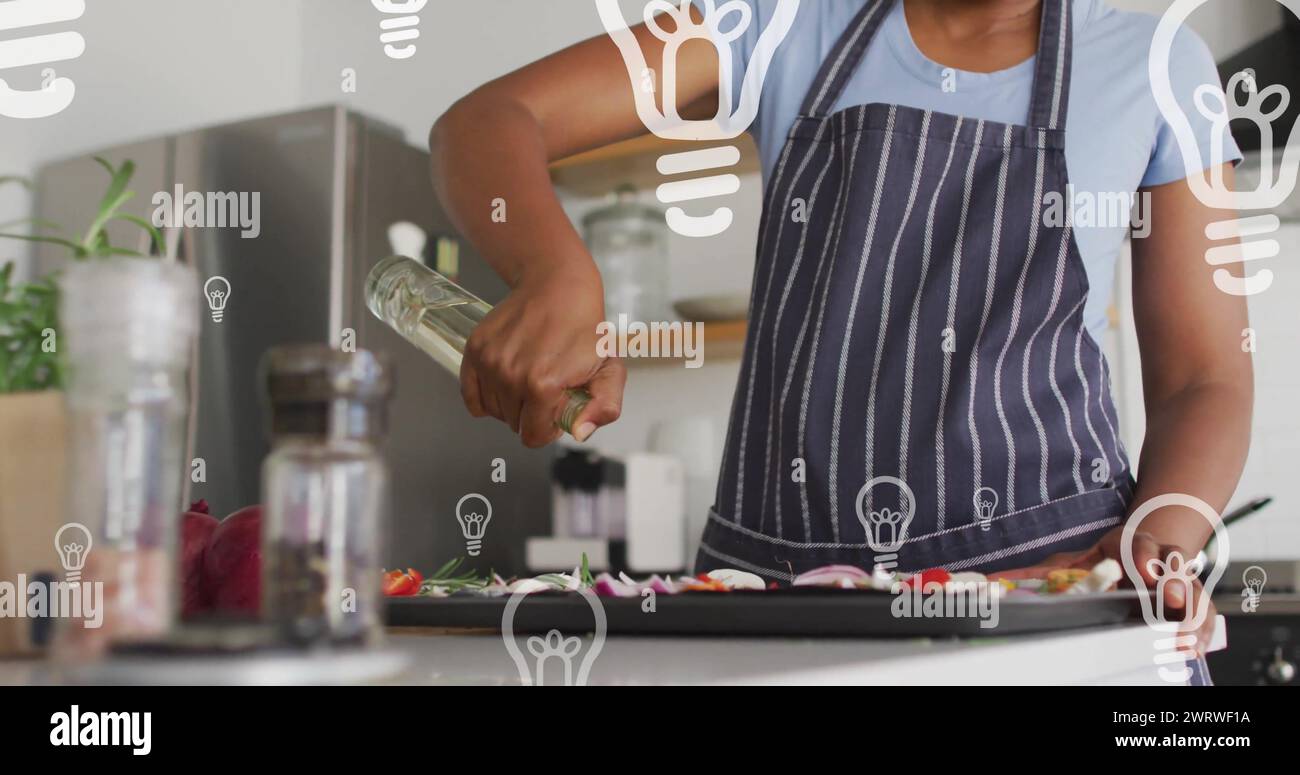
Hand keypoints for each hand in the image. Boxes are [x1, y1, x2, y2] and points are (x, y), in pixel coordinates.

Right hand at [459, 262, 624, 446]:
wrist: (557, 286)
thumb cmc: (584, 328)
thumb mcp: (609, 369)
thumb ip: (604, 407)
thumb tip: (580, 432)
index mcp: (543, 386)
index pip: (533, 437)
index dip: (549, 428)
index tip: (557, 407)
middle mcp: (510, 376)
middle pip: (513, 424)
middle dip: (532, 413)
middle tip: (548, 386)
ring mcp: (489, 362)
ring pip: (493, 410)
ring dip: (510, 402)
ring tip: (529, 376)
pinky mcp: (475, 349)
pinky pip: (470, 394)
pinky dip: (485, 396)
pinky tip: (504, 383)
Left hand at [989, 527, 1218, 655]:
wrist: (1145, 553)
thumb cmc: (1104, 561)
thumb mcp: (1070, 562)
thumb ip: (1034, 573)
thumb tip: (988, 583)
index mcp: (1128, 545)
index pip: (1137, 545)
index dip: (1141, 555)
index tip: (1140, 569)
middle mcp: (1160, 560)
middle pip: (1174, 565)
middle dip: (1172, 582)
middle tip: (1168, 598)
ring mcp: (1181, 582)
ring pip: (1195, 591)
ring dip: (1193, 612)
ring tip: (1185, 637)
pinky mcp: (1193, 605)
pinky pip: (1206, 617)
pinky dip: (1203, 632)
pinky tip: (1195, 649)